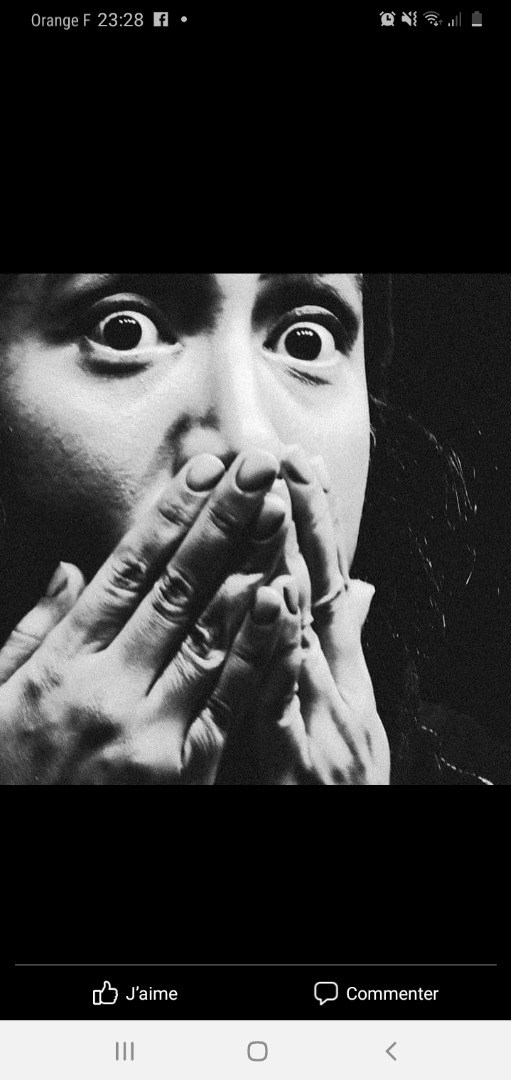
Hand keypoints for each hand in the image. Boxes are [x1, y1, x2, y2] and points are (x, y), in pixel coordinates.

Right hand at [0, 451, 290, 783]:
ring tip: (279, 515)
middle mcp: (106, 686)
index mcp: (60, 663)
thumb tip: (71, 570)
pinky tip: (281, 603)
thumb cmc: (7, 775)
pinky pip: (230, 699)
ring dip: (250, 566)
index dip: (169, 515)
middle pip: (177, 587)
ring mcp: (148, 729)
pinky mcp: (183, 769)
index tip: (205, 468)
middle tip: (258, 467)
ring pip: (210, 633)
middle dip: (223, 520)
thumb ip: (33, 632)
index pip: (126, 571)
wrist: (18, 851)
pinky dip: (258, 647)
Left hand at [218, 446, 390, 784]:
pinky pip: (282, 693)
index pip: (324, 574)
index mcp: (336, 660)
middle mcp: (333, 674)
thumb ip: (348, 640)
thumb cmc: (341, 769)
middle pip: (317, 586)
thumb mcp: (351, 701)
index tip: (298, 462)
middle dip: (304, 520)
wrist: (348, 827)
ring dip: (292, 566)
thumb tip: (359, 587)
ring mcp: (319, 709)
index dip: (314, 518)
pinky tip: (271, 606)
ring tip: (279, 510)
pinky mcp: (297, 751)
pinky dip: (279, 649)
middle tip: (286, 458)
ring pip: (302, 630)